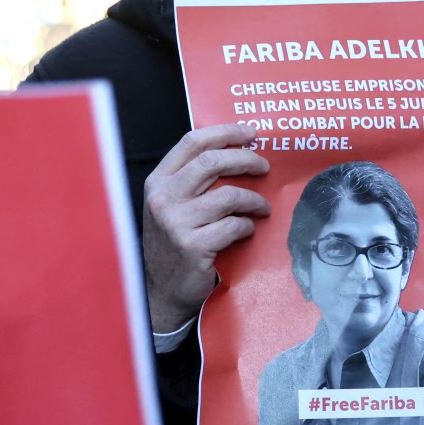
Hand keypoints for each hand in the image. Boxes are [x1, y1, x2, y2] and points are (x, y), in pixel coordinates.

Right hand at [142, 124, 270, 332]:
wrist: (161, 291)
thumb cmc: (173, 243)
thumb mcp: (172, 206)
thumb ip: (193, 181)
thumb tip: (238, 153)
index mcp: (158, 181)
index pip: (192, 142)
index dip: (225, 133)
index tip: (251, 133)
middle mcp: (164, 197)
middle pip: (212, 162)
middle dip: (246, 160)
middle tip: (264, 167)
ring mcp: (177, 222)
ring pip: (229, 196)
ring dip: (254, 200)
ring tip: (262, 207)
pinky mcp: (193, 246)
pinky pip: (233, 226)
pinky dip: (247, 227)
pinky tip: (247, 231)